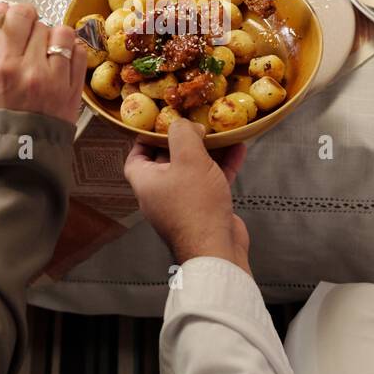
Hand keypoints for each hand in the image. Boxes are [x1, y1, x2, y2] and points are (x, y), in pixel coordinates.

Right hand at [0, 2, 86, 125]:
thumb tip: (6, 11)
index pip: (19, 17)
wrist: (20, 158)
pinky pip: (80, 53)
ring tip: (46, 52)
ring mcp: (57, 80)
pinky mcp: (74, 91)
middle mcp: (33, 70)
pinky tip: (62, 62)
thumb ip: (0, 48)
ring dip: (55, 37)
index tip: (16, 18)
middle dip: (34, 30)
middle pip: (41, 24)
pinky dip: (72, 51)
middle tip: (28, 45)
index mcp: (5, 67)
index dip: (18, 13)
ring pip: (64, 34)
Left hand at [124, 120, 250, 272]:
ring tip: (220, 133)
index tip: (157, 124)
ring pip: (193, 169)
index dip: (144, 138)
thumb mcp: (187, 159)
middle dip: (183, 140)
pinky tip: (237, 150)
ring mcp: (183, 202)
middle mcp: (161, 193)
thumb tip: (183, 124)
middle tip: (194, 123)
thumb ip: (182, 134)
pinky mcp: (205, 208)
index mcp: (146, 182)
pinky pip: (212, 181)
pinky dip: (223, 165)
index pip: (136, 156)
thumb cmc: (196, 207)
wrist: (217, 249)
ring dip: (208, 151)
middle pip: (168, 160)